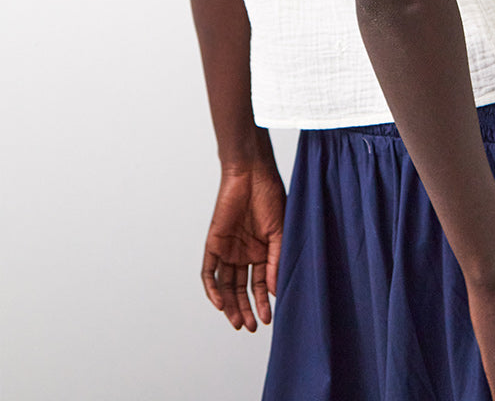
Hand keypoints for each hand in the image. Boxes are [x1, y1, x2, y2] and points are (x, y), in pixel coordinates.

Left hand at [201, 164, 285, 331]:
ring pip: (226, 284)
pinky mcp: (214, 243)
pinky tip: (221, 304)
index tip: (268, 319)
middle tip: (250, 326)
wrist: (251, 174)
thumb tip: (275, 291)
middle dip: (246, 308)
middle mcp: (244, 253)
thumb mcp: (280, 233)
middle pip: (241, 288)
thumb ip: (276, 261)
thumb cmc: (270, 196)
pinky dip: (212, 289)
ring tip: (238, 321)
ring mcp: (228, 249)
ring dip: (231, 304)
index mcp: (262, 251)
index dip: (263, 302)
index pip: (260, 284)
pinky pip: (209, 271)